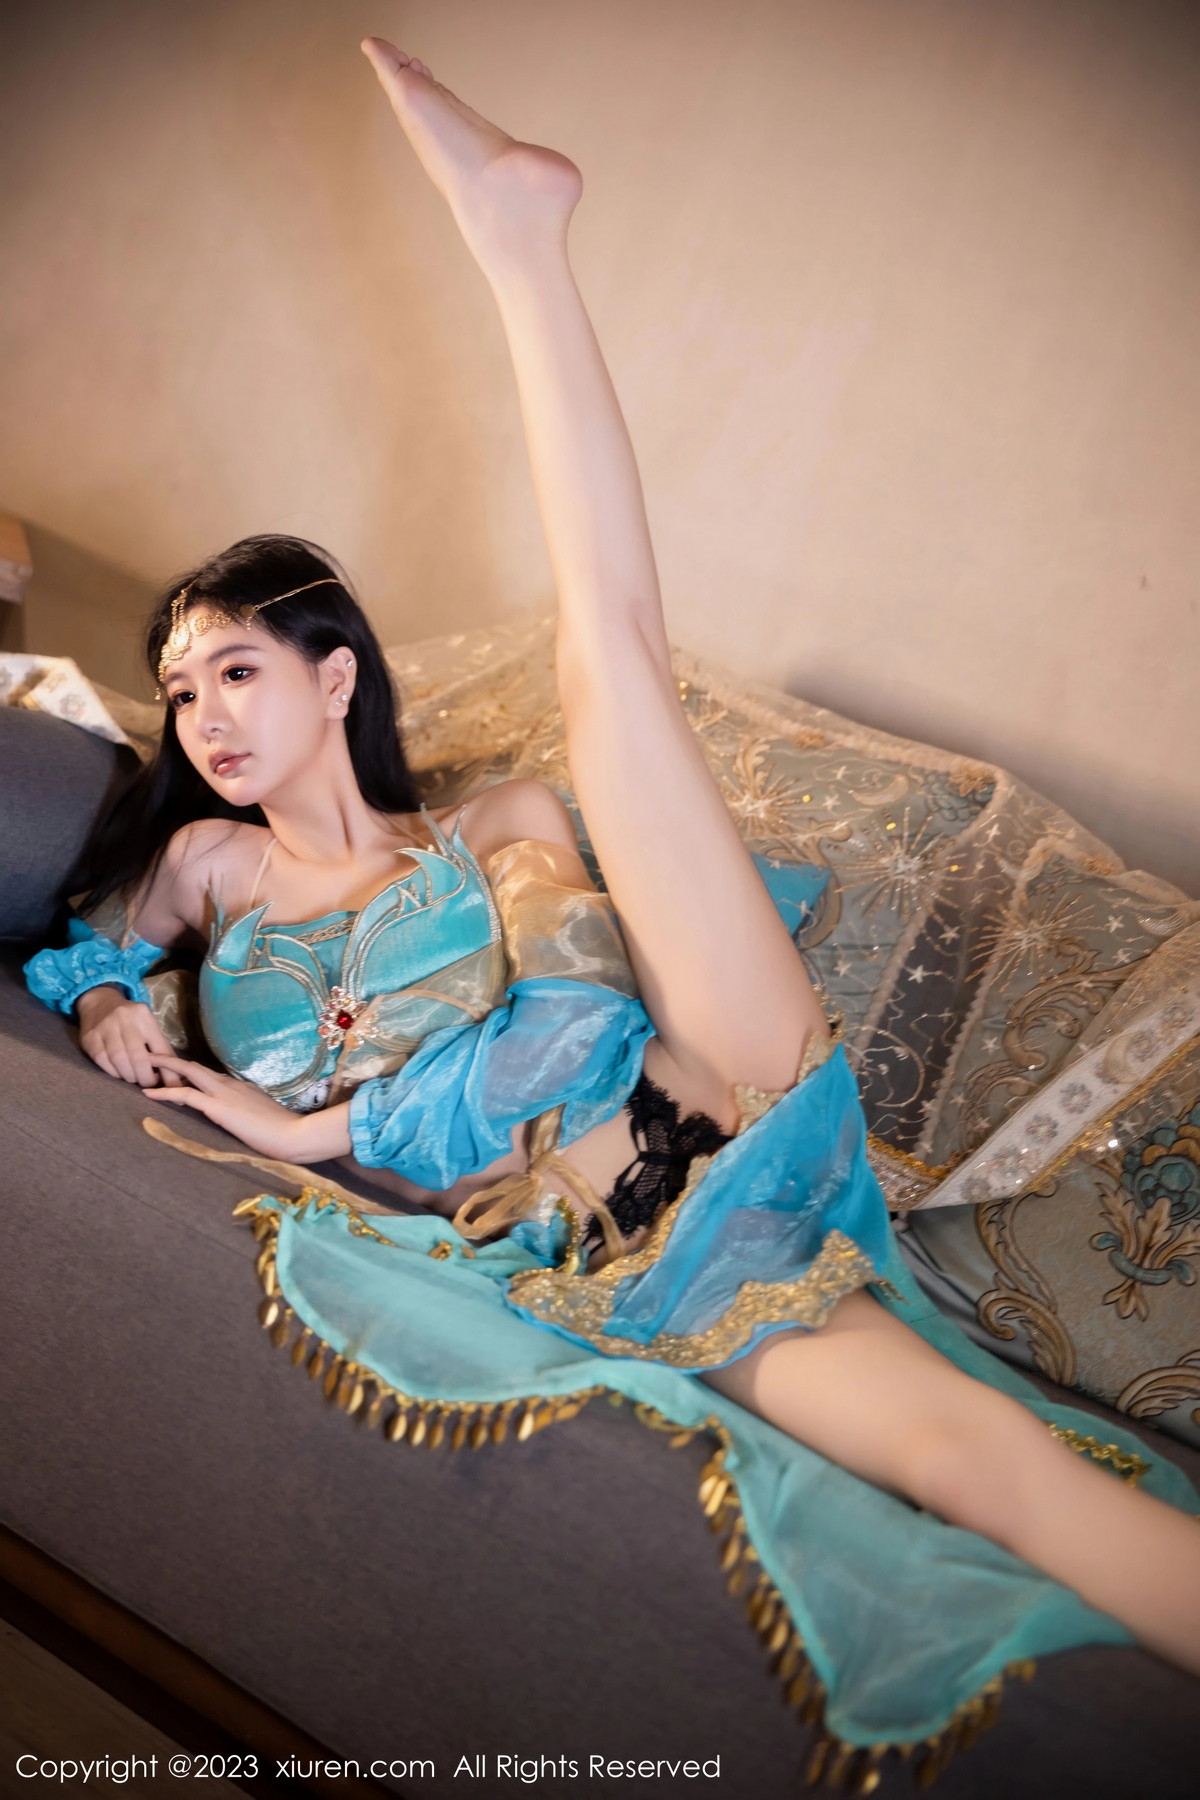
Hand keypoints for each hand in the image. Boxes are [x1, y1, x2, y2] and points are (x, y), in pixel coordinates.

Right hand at [78, 985, 184, 1087]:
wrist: (99, 1002)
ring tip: (134, 1079)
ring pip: (119, 1059)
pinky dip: (113, 1072)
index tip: (169, 1084)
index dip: (166, 1071)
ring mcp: (105, 1027)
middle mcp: (124, 1019)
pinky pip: (103, 1060)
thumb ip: (160, 1047)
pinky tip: (119, 1073)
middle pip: (138, 1056)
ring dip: (129, 1075)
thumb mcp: (148, 1025)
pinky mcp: (90, 1038)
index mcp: (144, 1016)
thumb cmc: (130, 1019)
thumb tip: (172, 1076)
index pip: (160, 1048)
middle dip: (145, 1076)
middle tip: (148, 1084)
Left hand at [142, 1057, 352, 1162]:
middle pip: (196, 1067)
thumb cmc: (284, 1133)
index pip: (211, 1076)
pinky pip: (185, 1093)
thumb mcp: (264, 1118)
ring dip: (165, 1067)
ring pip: (188, 1072)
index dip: (192, 1073)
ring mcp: (224, 1093)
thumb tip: (241, 1121)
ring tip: (144, 1063)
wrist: (293, 1135)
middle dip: (172, 1060)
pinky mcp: (217, 1106)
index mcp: (241, 1088)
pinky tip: (148, 1093)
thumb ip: (249, 1115)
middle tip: (151, 1055)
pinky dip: (165, 1091)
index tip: (176, 1073)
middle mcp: (230, 1084)